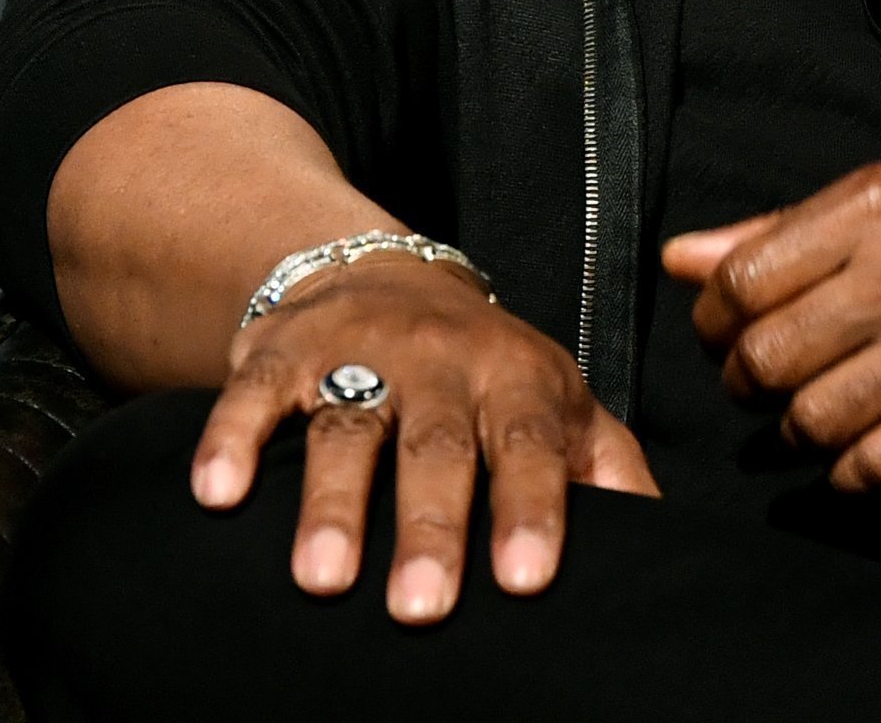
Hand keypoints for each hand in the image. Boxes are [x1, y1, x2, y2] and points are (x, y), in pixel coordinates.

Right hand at [189, 256, 657, 621]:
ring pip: (346, 430)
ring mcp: (357, 356)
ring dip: (333, 505)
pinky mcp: (281, 354)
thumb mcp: (557, 401)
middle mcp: (440, 364)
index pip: (530, 447)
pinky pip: (254, 396)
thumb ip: (608, 467)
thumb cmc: (484, 369)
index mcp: (517, 380)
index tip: (526, 580)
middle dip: (431, 527)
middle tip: (422, 609)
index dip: (530, 510)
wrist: (381, 272)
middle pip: (436, 448)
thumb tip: (663, 544)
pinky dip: (231, 441)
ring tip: (323, 580)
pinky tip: (217, 494)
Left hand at [660, 155, 880, 491]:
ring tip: (812, 414)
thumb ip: (787, 229)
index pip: (741, 280)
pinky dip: (846, 471)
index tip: (727, 329)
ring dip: (794, 431)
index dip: (715, 318)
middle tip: (764, 379)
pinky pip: (870, 468)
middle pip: (763, 359)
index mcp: (874, 208)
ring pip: (808, 421)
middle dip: (744, 381)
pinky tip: (858, 450)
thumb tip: (682, 258)